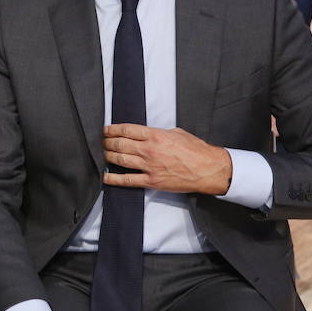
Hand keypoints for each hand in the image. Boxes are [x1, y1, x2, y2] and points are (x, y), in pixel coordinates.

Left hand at [102, 124, 231, 194]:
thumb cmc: (196, 150)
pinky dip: (114, 178)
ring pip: (120, 160)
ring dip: (108, 156)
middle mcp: (149, 150)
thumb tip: (146, 134)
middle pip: (120, 144)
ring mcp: (149, 166)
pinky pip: (128, 180)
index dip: (113, 130)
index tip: (106, 130)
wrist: (208, 169)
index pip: (127, 130)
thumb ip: (158, 133)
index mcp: (156, 136)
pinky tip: (106, 176)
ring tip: (104, 153)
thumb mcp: (176, 133)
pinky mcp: (152, 181)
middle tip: (103, 142)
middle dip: (108, 142)